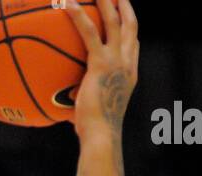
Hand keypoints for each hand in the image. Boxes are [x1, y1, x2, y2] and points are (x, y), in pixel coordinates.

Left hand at [65, 0, 137, 140]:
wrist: (101, 135)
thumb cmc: (95, 133)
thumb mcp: (93, 113)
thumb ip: (84, 103)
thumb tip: (68, 107)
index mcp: (129, 75)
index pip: (133, 45)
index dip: (130, 29)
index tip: (125, 16)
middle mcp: (127, 64)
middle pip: (129, 25)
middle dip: (124, 5)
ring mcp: (116, 61)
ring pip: (113, 20)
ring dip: (105, 0)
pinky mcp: (101, 63)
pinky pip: (90, 32)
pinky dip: (79, 15)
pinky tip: (68, 3)